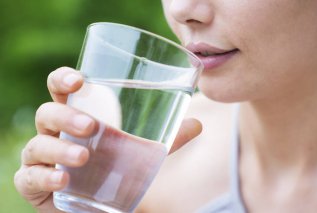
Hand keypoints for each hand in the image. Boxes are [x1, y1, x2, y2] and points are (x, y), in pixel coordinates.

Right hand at [14, 67, 201, 211]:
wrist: (100, 205)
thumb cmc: (115, 169)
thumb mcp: (143, 153)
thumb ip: (168, 139)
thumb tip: (198, 123)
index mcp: (78, 115)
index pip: (62, 89)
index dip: (63, 79)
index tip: (79, 79)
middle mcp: (55, 132)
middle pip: (48, 113)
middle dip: (66, 116)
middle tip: (92, 126)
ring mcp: (42, 157)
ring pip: (37, 143)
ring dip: (59, 148)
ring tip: (84, 157)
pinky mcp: (34, 183)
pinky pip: (28, 177)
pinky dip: (44, 176)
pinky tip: (63, 179)